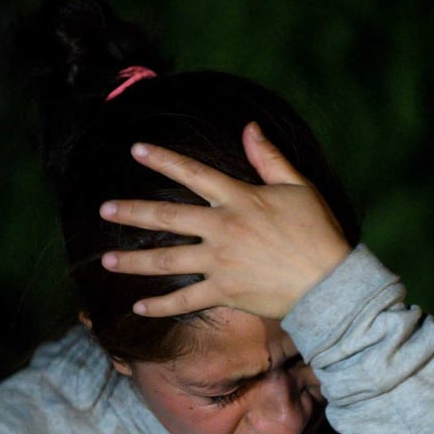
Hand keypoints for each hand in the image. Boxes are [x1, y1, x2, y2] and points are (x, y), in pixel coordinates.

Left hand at [100, 122, 351, 319]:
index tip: (135, 150)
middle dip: (132, 212)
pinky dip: (161, 306)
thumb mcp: (298, 186)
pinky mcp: (225, 292)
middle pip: (167, 216)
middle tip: (104, 209)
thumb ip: (269, 157)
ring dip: (134, 261)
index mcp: (239, 198)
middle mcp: (222, 228)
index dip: (162, 159)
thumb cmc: (317, 231)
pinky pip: (185, 301)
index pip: (192, 172)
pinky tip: (139, 306)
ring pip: (168, 260)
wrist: (329, 281)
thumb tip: (249, 127)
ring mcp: (220, 262)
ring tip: (107, 260)